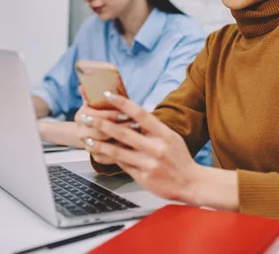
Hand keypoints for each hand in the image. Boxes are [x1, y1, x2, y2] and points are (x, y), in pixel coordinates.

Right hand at [74, 86, 135, 164]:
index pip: (97, 116)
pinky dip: (121, 154)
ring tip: (138, 135)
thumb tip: (93, 77)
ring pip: (106, 146)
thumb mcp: (100, 100)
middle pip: (101, 132)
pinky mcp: (97, 157)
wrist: (94, 130)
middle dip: (121, 128)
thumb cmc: (103, 112)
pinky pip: (109, 158)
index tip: (127, 113)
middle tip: (136, 124)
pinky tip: (133, 148)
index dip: (113, 114)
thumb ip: (97, 90)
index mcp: (81, 115)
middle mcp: (81, 132)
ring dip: (123, 141)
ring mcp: (88, 146)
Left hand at [82, 91, 202, 203]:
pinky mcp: (143, 177)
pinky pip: (121, 165)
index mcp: (164, 134)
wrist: (191, 183)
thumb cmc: (180, 158)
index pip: (140, 114)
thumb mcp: (171, 138)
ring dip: (99, 144)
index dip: (122, 103)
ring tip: (86, 138)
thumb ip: (152, 129)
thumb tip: (131, 117)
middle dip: (101, 123)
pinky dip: (109, 158)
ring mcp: (148, 163)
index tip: (107, 94)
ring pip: (117, 151)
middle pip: (123, 132)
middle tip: (87, 117)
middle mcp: (156, 148)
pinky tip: (99, 153)